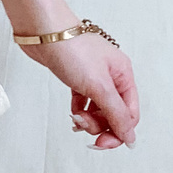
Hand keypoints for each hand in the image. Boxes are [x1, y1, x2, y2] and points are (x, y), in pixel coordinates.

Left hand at [22, 29, 139, 150]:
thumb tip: (130, 137)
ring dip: (88, 119)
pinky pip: (84, 101)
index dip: (118, 132)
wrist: (42, 30)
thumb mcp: (99, 86)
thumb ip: (116, 114)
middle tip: (83, 126)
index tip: (102, 143)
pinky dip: (79, 111)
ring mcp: (94, 76)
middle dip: (99, 125)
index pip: (130, 114)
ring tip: (75, 117)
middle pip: (114, 114)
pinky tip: (73, 113)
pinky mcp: (77, 76)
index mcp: (123, 75)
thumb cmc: (71, 48)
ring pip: (98, 109)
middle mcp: (112, 75)